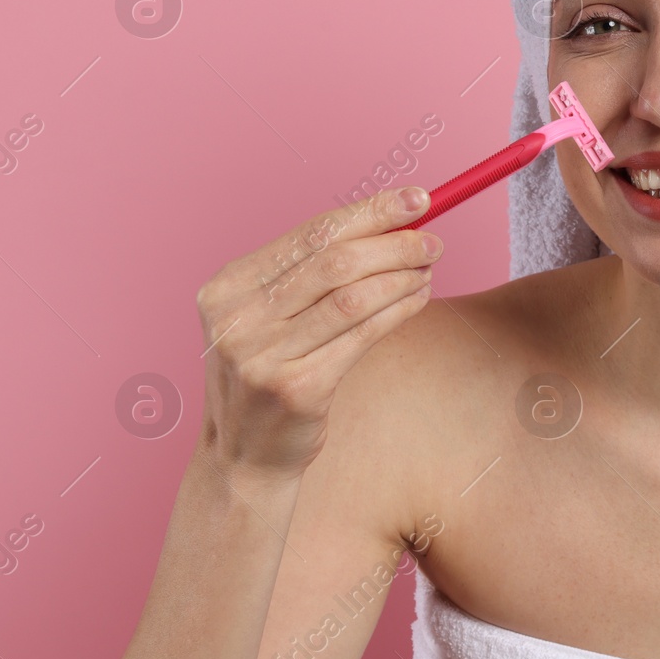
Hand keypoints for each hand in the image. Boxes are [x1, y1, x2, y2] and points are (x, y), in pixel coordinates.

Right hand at [194, 186, 443, 482]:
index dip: (369, 212)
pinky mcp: (297, 388)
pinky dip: (399, 310)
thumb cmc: (270, 375)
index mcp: (227, 288)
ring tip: (429, 268)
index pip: (310, 234)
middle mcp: (238, 319)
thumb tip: (392, 223)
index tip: (415, 199)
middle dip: (393, 243)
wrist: (244, 459)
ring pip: (353, 296)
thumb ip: (312, 274)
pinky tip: (418, 298)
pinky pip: (363, 335)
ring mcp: (263, 356)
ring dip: (402, 276)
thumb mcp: (268, 319)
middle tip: (433, 239)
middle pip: (334, 260)